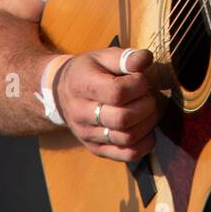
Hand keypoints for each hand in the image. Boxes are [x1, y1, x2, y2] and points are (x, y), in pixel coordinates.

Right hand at [54, 46, 161, 161]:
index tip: (141, 78)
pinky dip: (144, 145)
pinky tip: (147, 129)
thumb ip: (125, 58)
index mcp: (82, 86)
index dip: (138, 85)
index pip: (117, 93)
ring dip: (148, 124)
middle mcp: (81, 114)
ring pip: (127, 138)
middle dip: (146, 105)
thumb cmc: (88, 71)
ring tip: (148, 109)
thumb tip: (146, 59)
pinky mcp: (96, 149)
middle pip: (123, 119)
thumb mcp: (103, 57)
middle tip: (148, 95)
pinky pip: (126, 155)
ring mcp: (88, 135)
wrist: (61, 92)